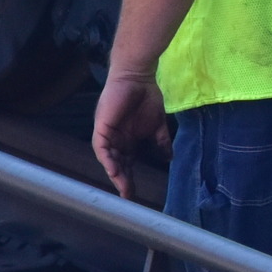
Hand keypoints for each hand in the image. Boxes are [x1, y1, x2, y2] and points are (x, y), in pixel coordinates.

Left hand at [93, 68, 169, 196]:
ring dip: (115, 173)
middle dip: (123, 180)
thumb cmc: (146, 96)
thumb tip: (170, 158)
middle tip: (130, 195)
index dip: (130, 177)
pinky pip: (102, 147)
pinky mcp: (102, 127)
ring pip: (108, 159)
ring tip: (123, 187)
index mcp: (127, 140)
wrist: (138, 76)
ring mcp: (108, 134)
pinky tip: (114, 170)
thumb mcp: (157, 124)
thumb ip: (161, 141)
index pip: (127, 163)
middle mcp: (115, 139)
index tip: (136, 192)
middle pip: (117, 164)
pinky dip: (108, 159)